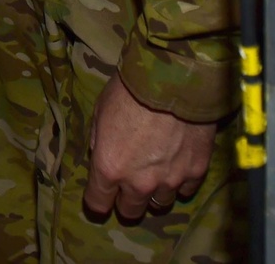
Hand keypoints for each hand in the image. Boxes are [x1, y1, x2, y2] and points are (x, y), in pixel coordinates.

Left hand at [84, 73, 216, 220]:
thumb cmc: (129, 90)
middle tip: (129, 183)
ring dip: (155, 191)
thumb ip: (98, 141)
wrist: (172, 80)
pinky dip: (179, 181)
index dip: (97, 200)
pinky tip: (177, 164)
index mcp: (109, 167)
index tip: (101, 194)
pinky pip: (185, 190)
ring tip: (155, 171)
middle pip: (130, 211)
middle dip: (127, 200)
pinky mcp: (195, 173)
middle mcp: (139, 182)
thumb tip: (100, 155)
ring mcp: (169, 181)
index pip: (98, 204)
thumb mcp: (100, 111)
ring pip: (160, 204)